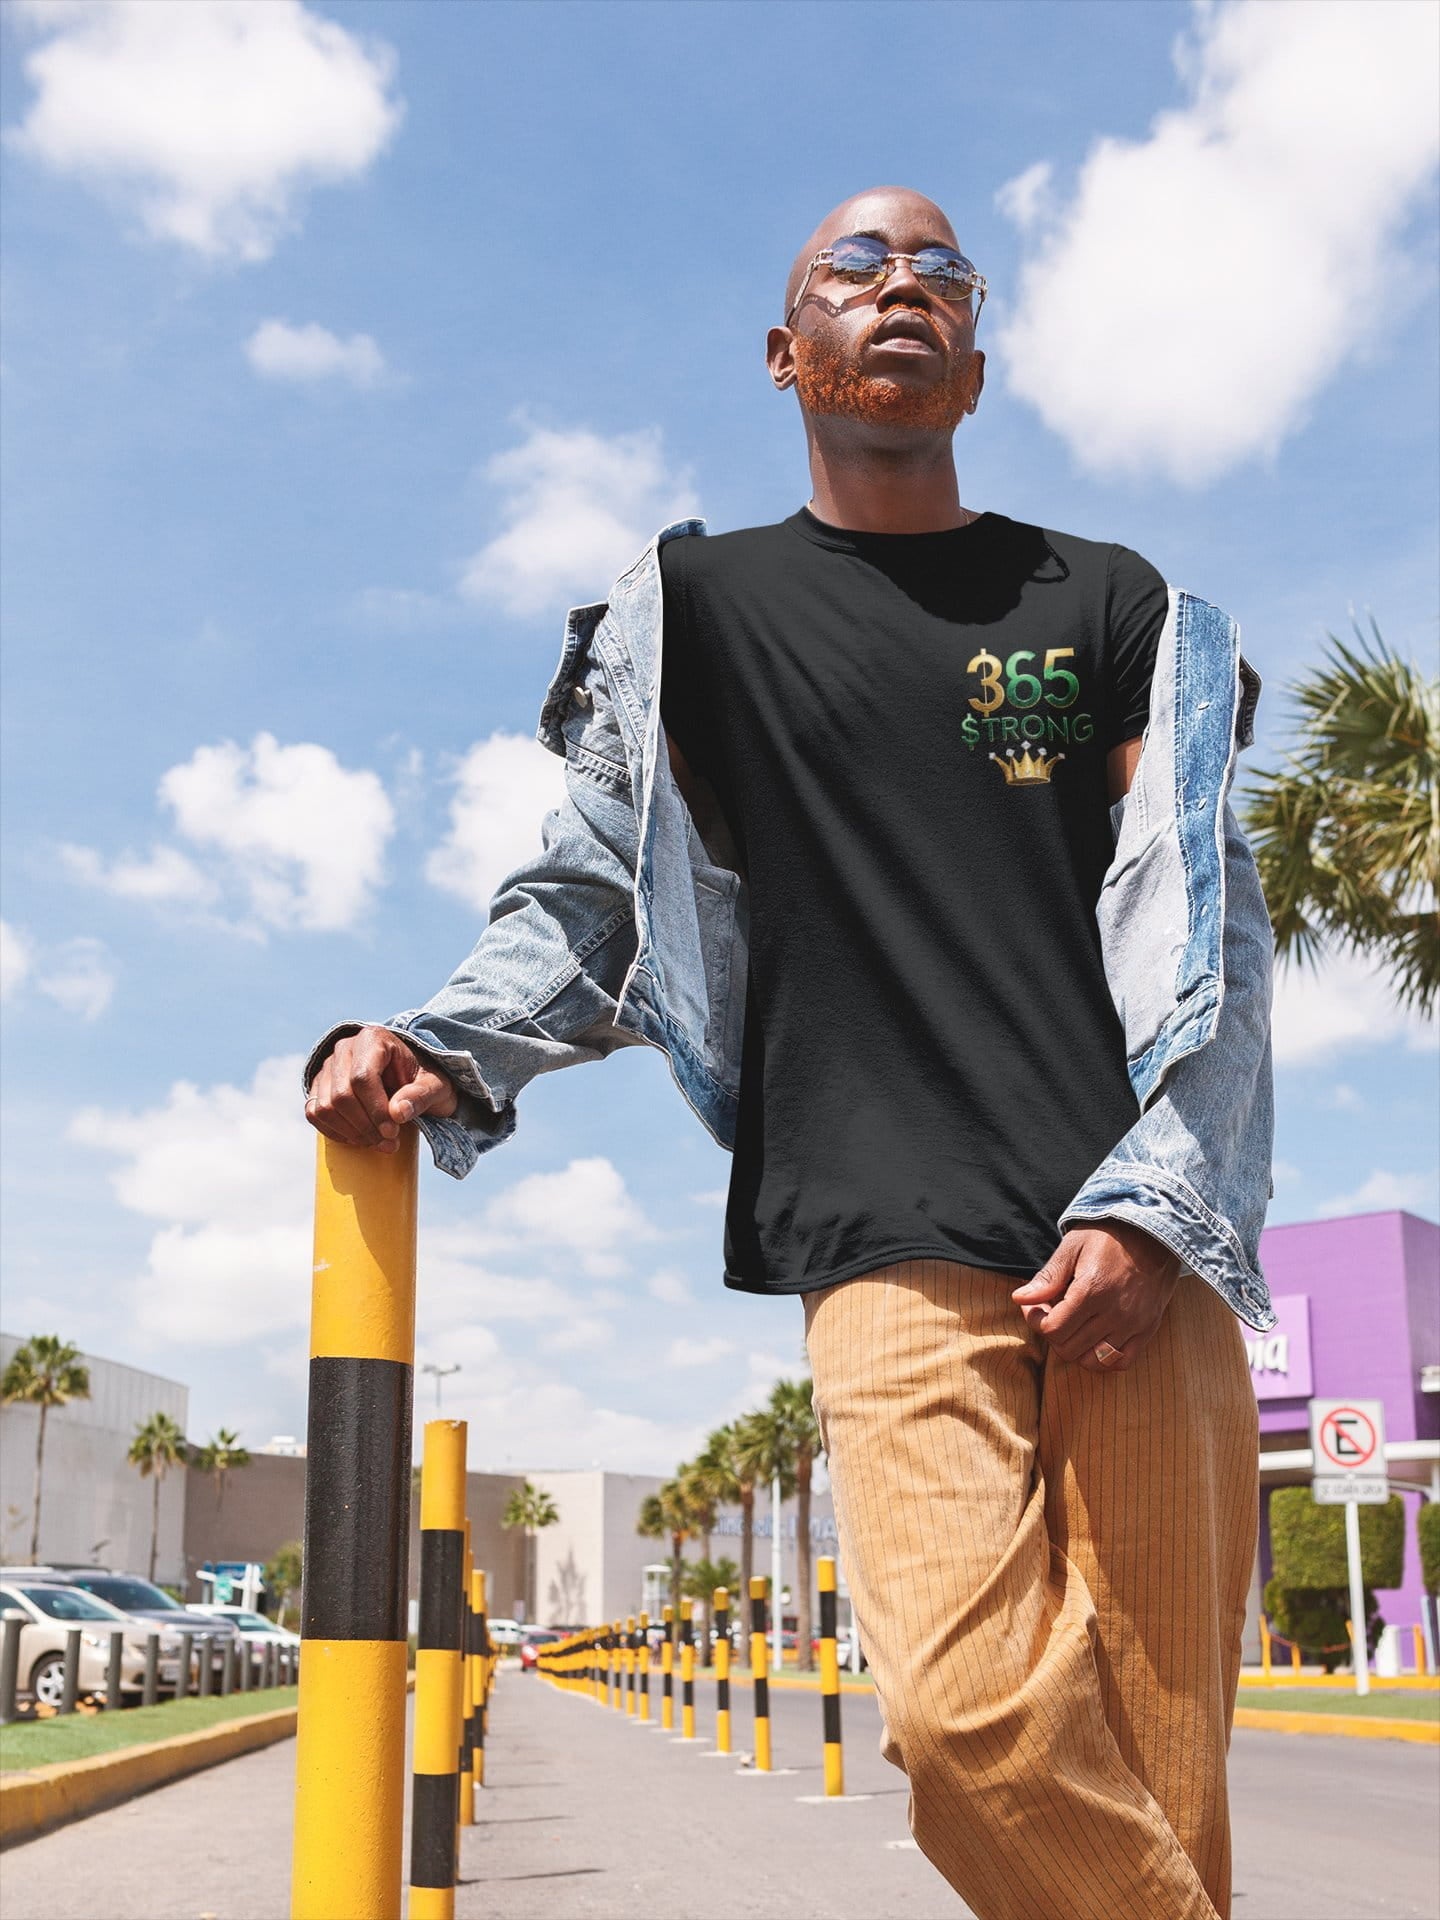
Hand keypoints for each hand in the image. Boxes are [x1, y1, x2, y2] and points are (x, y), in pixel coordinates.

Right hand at [304, 1026, 457, 1152]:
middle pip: (342, 1095)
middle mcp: (344, 1048)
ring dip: (350, 1132)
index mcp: (373, 1038)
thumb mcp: (436, 1086)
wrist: (410, 1078)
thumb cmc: (425, 1080)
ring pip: (325, 1107)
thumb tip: (398, 1113)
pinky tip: (359, 1139)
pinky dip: (334, 1132)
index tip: (393, 1132)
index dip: (376, 1110)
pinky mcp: (319, 1086)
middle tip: (389, 1143)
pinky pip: (314, 1113)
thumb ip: (421, 1096)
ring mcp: (328, 1067)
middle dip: (365, 1126)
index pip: (363, 1077)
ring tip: (378, 1142)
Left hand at [1011, 1221, 1182, 1372]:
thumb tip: (1019, 1299)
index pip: (1052, 1329)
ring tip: (1072, 1326)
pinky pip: (1121, 1361)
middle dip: (1051, 1334)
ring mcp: (1134, 1325)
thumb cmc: (1108, 1235)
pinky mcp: (1148, 1330)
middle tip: (1050, 1313)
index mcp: (1092, 1290)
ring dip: (1075, 1348)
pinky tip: (1094, 1339)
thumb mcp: (1073, 1246)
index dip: (1035, 1320)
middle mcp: (1115, 1313)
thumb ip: (1048, 1277)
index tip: (1034, 1305)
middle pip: (1069, 1348)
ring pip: (1093, 1361)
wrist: (1153, 1231)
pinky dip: (1103, 1358)